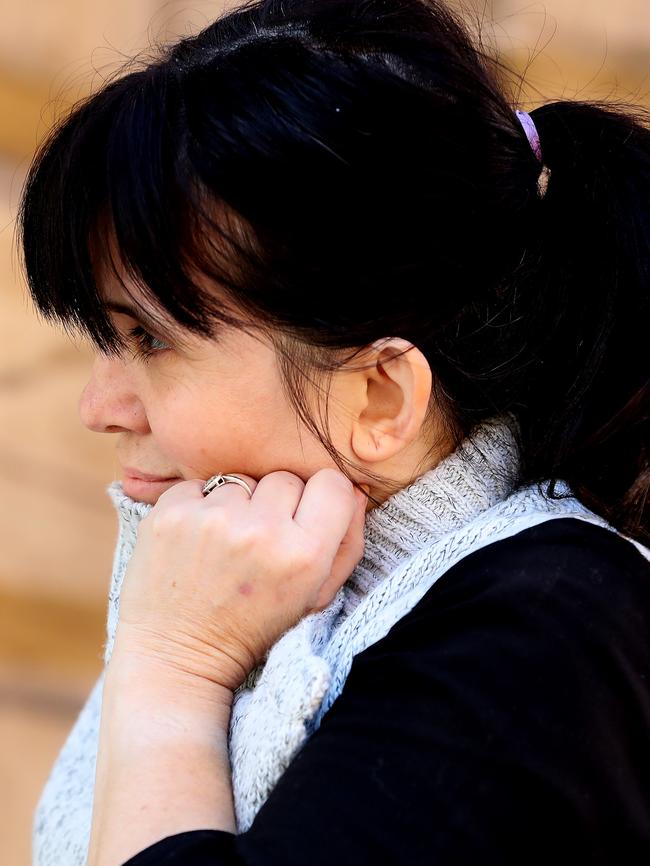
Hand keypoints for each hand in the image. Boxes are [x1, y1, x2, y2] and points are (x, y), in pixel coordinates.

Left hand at [113, 468, 367, 691]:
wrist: (176, 655)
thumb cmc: (252, 626)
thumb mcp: (315, 597)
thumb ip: (348, 544)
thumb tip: (357, 492)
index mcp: (304, 555)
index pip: (333, 483)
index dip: (321, 499)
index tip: (305, 519)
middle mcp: (261, 531)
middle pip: (286, 478)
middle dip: (277, 504)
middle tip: (259, 543)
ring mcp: (212, 519)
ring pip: (242, 480)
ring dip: (238, 505)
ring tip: (225, 545)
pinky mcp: (171, 513)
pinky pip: (199, 485)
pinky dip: (200, 506)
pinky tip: (196, 541)